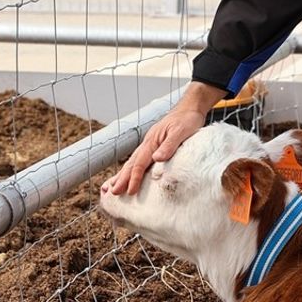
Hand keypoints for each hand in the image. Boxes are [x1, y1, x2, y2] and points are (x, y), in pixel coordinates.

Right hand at [102, 82, 225, 195]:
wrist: (190, 108)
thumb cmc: (187, 119)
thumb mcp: (181, 131)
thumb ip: (169, 145)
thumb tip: (156, 158)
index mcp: (152, 141)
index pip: (140, 163)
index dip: (134, 178)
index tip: (129, 191)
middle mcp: (148, 144)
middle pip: (131, 164)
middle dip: (122, 179)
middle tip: (112, 193)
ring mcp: (150, 145)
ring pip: (133, 162)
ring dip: (123, 175)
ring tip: (111, 186)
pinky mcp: (154, 146)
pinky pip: (140, 160)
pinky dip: (131, 169)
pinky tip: (128, 174)